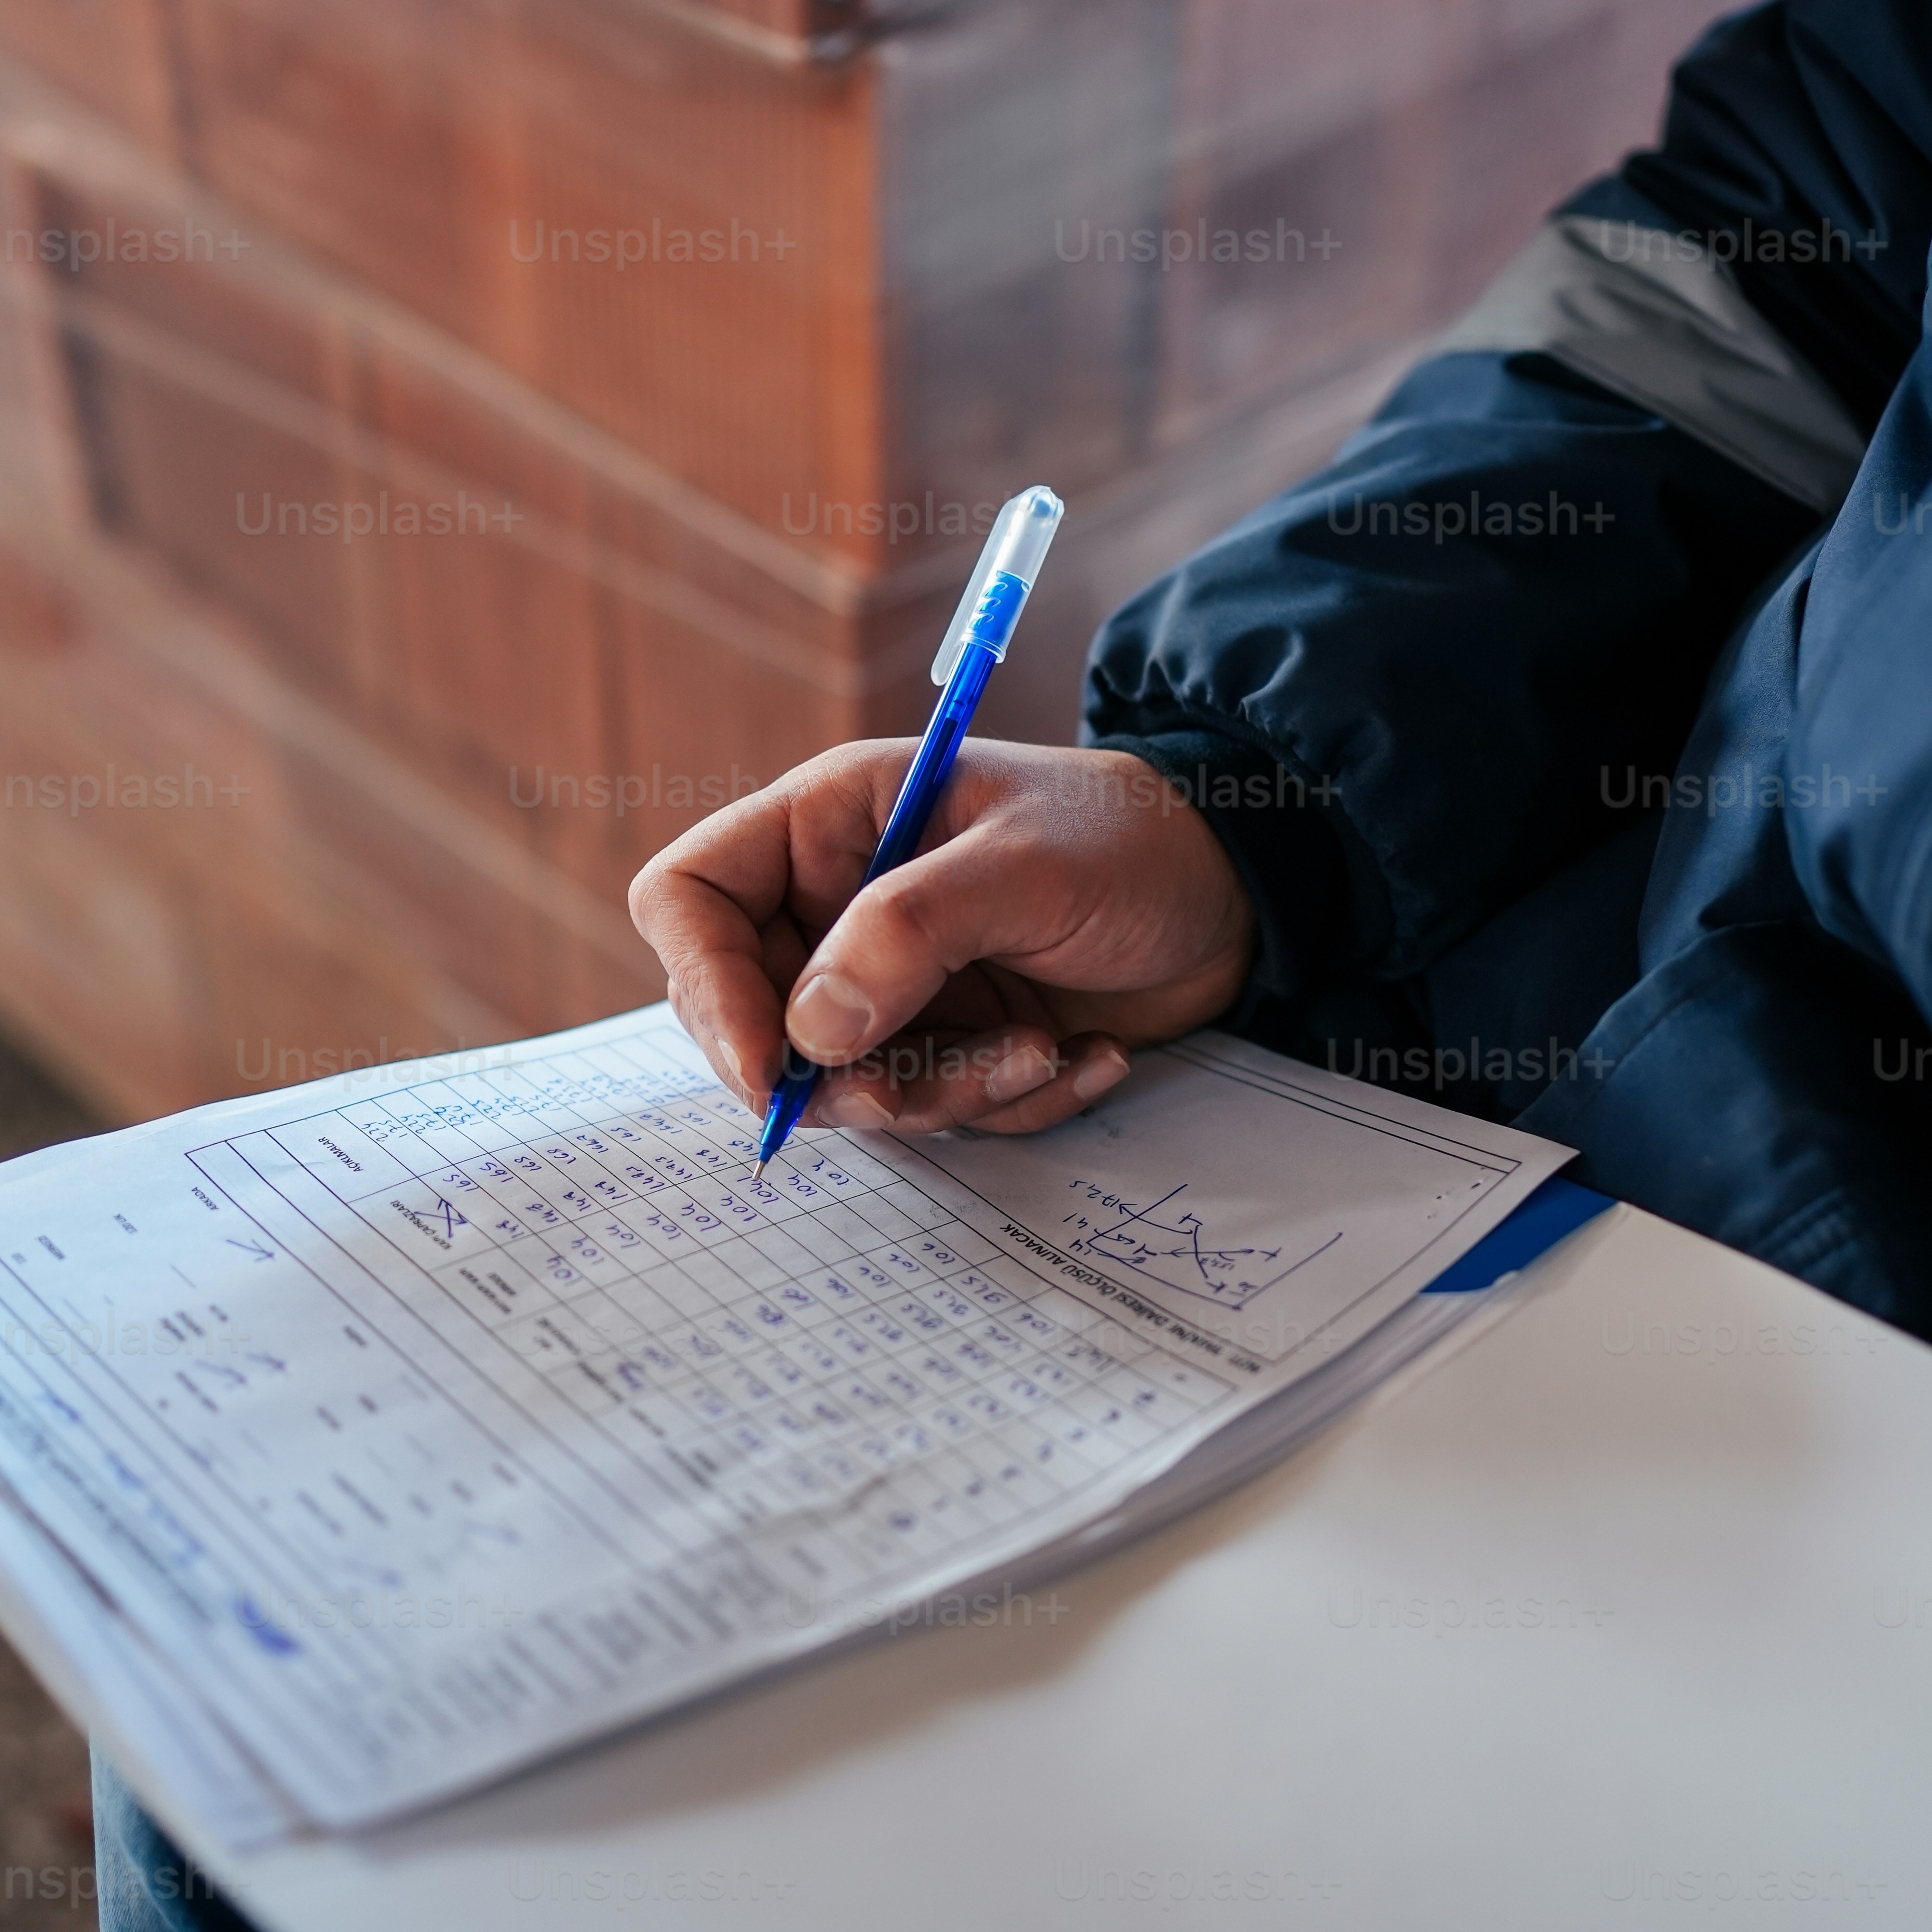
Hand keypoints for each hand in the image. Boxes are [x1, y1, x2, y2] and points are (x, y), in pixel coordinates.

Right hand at [629, 739, 1257, 1136]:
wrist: (1240, 893)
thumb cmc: (1131, 841)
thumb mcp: (1025, 867)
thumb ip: (909, 933)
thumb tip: (807, 1031)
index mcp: (829, 824)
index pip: (692, 898)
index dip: (706, 984)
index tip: (772, 1063)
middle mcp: (839, 906)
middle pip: (752, 1017)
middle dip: (841, 1074)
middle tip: (922, 1089)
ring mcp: (892, 982)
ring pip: (850, 1083)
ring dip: (944, 1094)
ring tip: (1041, 1054)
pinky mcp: (949, 1041)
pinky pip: (935, 1107)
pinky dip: (1008, 1103)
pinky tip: (1086, 1059)